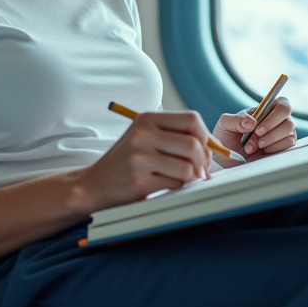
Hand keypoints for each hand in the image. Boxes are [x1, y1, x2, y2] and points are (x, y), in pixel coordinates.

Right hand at [72, 110, 211, 212]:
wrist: (94, 184)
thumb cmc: (126, 161)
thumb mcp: (144, 137)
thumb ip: (174, 135)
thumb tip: (213, 146)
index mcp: (146, 119)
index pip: (191, 119)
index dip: (206, 136)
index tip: (206, 149)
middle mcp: (142, 134)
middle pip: (193, 144)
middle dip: (203, 161)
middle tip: (201, 171)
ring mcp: (139, 158)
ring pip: (188, 167)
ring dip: (192, 177)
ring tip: (183, 179)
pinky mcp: (139, 181)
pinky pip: (176, 184)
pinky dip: (178, 187)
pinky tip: (166, 185)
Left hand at [213, 97, 295, 164]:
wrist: (226, 158)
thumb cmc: (226, 136)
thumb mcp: (225, 124)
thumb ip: (236, 120)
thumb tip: (252, 122)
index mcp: (265, 110)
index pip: (282, 104)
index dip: (274, 115)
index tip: (257, 127)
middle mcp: (276, 121)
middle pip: (288, 119)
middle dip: (271, 130)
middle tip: (256, 137)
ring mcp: (281, 135)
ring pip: (289, 133)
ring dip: (270, 140)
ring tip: (251, 147)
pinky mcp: (282, 148)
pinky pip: (288, 145)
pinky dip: (273, 148)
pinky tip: (261, 151)